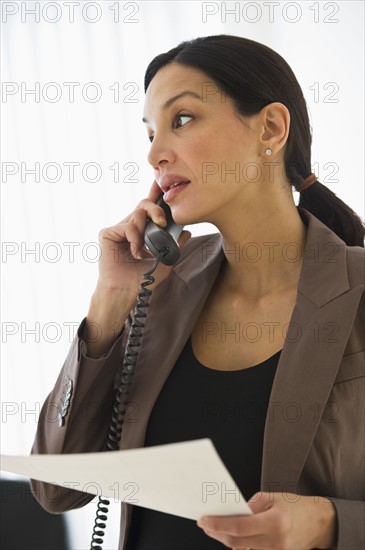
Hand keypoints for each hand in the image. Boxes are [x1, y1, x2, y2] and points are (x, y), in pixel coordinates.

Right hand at [95, 180, 190, 298]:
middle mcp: (128, 227)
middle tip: (163, 222)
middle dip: (156, 209)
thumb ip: (175, 247)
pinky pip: (127, 226)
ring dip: (145, 230)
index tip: (162, 181)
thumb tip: (187, 232)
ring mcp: (117, 229)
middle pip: (144, 205)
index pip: (148, 208)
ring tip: (144, 248)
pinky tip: (134, 252)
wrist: (125, 292)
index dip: (155, 193)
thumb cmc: (141, 280)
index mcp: (140, 231)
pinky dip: (134, 238)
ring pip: (136, 215)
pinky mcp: (107, 233)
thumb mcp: (164, 262)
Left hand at [197, 491, 336, 549]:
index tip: (204, 520)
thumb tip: (231, 512)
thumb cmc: (296, 507)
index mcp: (275, 522)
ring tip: (216, 528)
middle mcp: (276, 542)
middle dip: (217, 533)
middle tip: (205, 524)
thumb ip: (251, 506)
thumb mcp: (272, 497)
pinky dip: (239, 545)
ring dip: (226, 539)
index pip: (239, 526)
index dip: (218, 524)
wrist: (319, 523)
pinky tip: (231, 536)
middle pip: (237, 542)